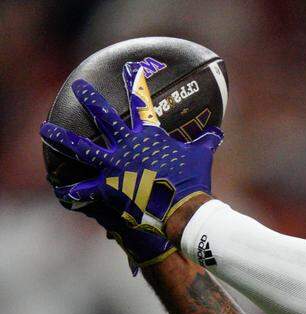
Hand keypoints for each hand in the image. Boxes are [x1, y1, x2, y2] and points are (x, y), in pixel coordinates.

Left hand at [40, 61, 222, 269]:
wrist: (182, 208)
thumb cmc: (192, 180)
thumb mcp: (201, 157)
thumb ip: (206, 142)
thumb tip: (217, 132)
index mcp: (149, 136)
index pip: (142, 103)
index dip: (135, 84)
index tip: (130, 70)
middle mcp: (126, 145)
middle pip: (104, 117)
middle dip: (90, 99)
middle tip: (78, 87)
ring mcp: (114, 165)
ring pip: (82, 147)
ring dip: (62, 137)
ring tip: (45, 129)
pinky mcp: (108, 187)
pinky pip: (86, 189)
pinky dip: (74, 191)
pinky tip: (61, 190)